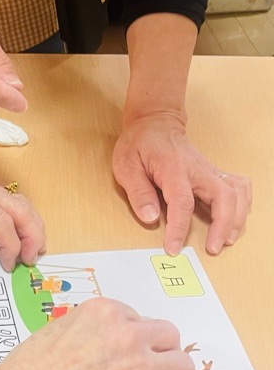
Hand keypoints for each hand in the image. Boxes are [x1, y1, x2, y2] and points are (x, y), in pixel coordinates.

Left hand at [0, 158, 44, 271]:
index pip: (0, 220)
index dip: (10, 245)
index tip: (9, 265)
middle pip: (20, 208)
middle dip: (32, 235)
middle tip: (32, 260)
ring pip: (19, 202)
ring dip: (31, 226)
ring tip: (32, 251)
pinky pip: (10, 202)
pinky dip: (21, 219)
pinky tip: (20, 235)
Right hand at [0, 298, 192, 369]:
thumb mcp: (61, 328)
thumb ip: (93, 331)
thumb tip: (108, 346)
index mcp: (105, 312)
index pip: (139, 319)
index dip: (134, 337)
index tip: (126, 351)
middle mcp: (128, 334)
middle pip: (169, 336)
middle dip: (162, 350)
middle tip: (151, 366)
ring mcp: (140, 367)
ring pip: (181, 365)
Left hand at [112, 112, 251, 255]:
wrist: (155, 122)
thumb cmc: (140, 144)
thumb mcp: (126, 166)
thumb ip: (138, 192)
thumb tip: (150, 217)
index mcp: (173, 168)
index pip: (182, 202)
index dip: (179, 228)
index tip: (174, 247)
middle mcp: (197, 169)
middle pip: (223, 197)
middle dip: (223, 225)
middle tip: (213, 248)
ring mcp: (209, 170)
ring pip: (237, 193)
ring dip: (236, 218)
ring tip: (227, 239)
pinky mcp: (214, 173)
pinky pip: (239, 187)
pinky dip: (243, 204)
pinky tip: (236, 219)